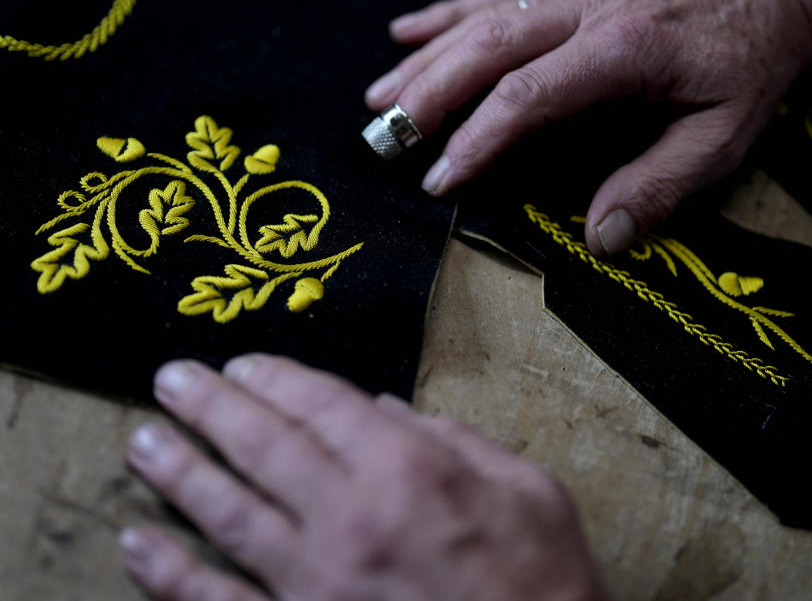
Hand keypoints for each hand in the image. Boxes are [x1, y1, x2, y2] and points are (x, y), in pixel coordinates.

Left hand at [121, 355, 606, 600]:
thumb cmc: (544, 581)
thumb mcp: (528, 487)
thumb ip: (455, 439)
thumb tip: (385, 409)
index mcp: (410, 469)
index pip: (323, 405)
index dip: (277, 377)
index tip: (245, 363)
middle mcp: (351, 516)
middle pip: (262, 445)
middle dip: (211, 405)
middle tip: (172, 379)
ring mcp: (317, 579)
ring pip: (228, 512)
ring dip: (179, 471)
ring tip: (144, 439)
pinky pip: (219, 600)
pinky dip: (171, 573)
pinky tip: (138, 543)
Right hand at [365, 0, 811, 254]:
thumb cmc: (751, 63)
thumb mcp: (723, 135)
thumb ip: (660, 184)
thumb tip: (601, 239)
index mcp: (622, 51)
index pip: (527, 97)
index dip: (476, 141)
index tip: (440, 179)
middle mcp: (586, 13)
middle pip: (485, 50)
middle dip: (426, 98)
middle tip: (384, 142)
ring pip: (479, 22)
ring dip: (422, 60)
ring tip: (376, 100)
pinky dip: (444, 15)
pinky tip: (405, 32)